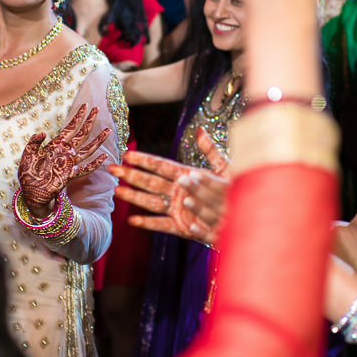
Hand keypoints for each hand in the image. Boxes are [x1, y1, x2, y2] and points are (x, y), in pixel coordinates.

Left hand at [17, 104, 111, 218]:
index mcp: (56, 145)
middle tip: (97, 109)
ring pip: (87, 149)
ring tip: (107, 130)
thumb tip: (43, 132)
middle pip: (81, 134)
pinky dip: (95, 163)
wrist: (31, 193)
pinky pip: (85, 168)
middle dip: (89, 121)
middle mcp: (65, 152)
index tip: (86, 106)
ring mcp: (69, 163)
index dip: (77, 116)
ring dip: (97, 139)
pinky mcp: (70, 175)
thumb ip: (33, 142)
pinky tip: (104, 157)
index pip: (70, 127)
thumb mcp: (27, 155)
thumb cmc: (28, 174)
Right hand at [109, 127, 231, 242]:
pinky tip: (132, 221)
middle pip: (150, 182)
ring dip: (134, 197)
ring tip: (116, 191)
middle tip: (112, 169)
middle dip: (131, 175)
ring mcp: (179, 209)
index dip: (144, 160)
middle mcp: (179, 191)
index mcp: (187, 176)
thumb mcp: (224, 168)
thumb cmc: (236, 191)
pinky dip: (148, 223)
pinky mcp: (183, 226)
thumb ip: (210, 150)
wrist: (244, 217)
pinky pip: (162, 225)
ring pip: (151, 202)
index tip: (127, 154)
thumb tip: (200, 130)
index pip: (161, 166)